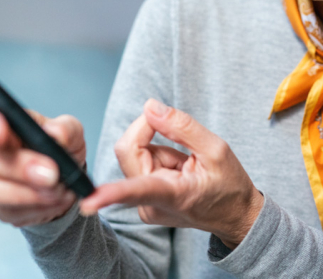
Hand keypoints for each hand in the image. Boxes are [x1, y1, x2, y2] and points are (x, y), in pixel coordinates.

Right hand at [0, 101, 85, 226]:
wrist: (67, 181)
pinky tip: (56, 200)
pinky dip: (36, 208)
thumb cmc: (60, 146)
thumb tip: (56, 135)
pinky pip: (5, 211)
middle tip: (51, 173)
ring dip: (24, 193)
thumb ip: (65, 129)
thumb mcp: (71, 132)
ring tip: (58, 190)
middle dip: (16, 166)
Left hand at [80, 99, 263, 248]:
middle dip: (150, 132)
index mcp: (172, 196)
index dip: (110, 193)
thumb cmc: (229, 185)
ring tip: (186, 165)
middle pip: (128, 149)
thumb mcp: (216, 150)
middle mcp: (150, 205)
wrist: (234, 215)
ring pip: (135, 154)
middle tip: (180, 136)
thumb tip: (149, 106)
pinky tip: (179, 172)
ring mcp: (144, 206)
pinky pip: (140, 163)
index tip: (87, 203)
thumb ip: (181, 126)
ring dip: (159, 149)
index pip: (136, 191)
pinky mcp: (142, 202)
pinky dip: (159, 159)